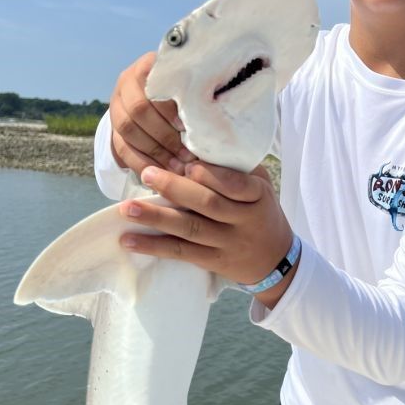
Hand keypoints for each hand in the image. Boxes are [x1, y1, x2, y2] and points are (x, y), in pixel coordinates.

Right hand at [108, 52, 195, 175]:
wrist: (155, 97)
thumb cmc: (184, 91)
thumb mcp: (189, 85)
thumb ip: (195, 95)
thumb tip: (212, 118)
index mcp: (147, 67)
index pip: (153, 87)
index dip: (169, 110)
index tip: (187, 128)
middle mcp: (126, 83)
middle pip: (138, 111)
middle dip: (164, 136)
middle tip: (187, 155)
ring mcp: (116, 106)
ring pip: (128, 131)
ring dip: (154, 152)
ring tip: (178, 167)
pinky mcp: (113, 129)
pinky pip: (121, 149)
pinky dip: (141, 163)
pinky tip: (160, 174)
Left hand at [118, 161, 297, 307]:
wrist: (276, 260)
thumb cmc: (261, 212)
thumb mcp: (261, 186)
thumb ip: (235, 168)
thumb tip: (193, 143)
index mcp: (257, 196)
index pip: (235, 183)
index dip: (210, 174)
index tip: (186, 161)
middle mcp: (243, 221)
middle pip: (208, 204)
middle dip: (175, 189)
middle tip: (146, 174)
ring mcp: (227, 243)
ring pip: (190, 229)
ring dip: (156, 218)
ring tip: (128, 209)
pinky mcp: (213, 261)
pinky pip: (181, 253)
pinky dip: (154, 247)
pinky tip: (129, 241)